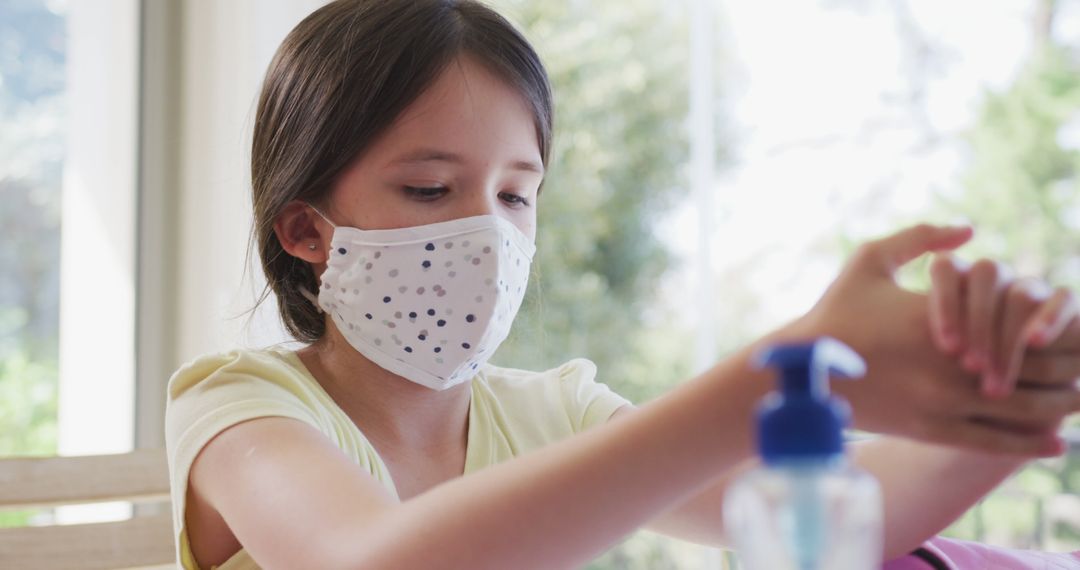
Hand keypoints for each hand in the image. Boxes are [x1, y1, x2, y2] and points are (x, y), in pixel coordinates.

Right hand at [797, 224, 1079, 456]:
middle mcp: (951, 362)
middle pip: (1037, 369)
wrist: (801, 369)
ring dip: (1062, 408)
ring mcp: (943, 401)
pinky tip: (1058, 443)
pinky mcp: (931, 431)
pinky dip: (1032, 444)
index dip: (1063, 328)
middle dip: (1075, 368)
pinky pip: (995, 442)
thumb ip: (920, 237)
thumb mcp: (871, 259)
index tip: (1079, 326)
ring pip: (1024, 409)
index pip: (1024, 323)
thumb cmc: (836, 310)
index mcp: (944, 316)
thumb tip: (969, 230)